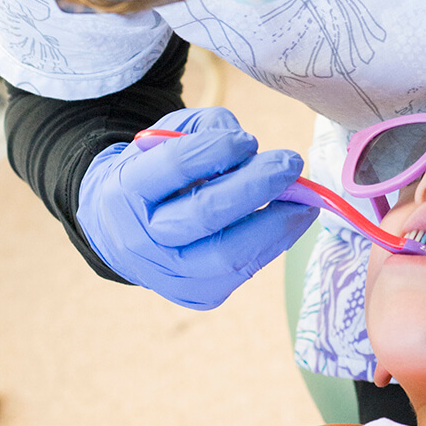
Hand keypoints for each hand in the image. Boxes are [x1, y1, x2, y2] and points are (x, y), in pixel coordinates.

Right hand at [77, 108, 318, 308]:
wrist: (120, 231)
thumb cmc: (152, 174)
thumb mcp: (164, 140)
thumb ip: (205, 131)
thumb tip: (253, 150)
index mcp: (124, 191)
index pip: (174, 167)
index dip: (217, 150)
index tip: (249, 140)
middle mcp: (141, 240)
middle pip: (204, 214)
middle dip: (256, 185)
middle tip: (290, 163)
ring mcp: (169, 274)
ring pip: (230, 254)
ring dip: (276, 222)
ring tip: (304, 198)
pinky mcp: (197, 294)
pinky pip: (244, 271)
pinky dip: (274, 242)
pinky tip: (292, 219)